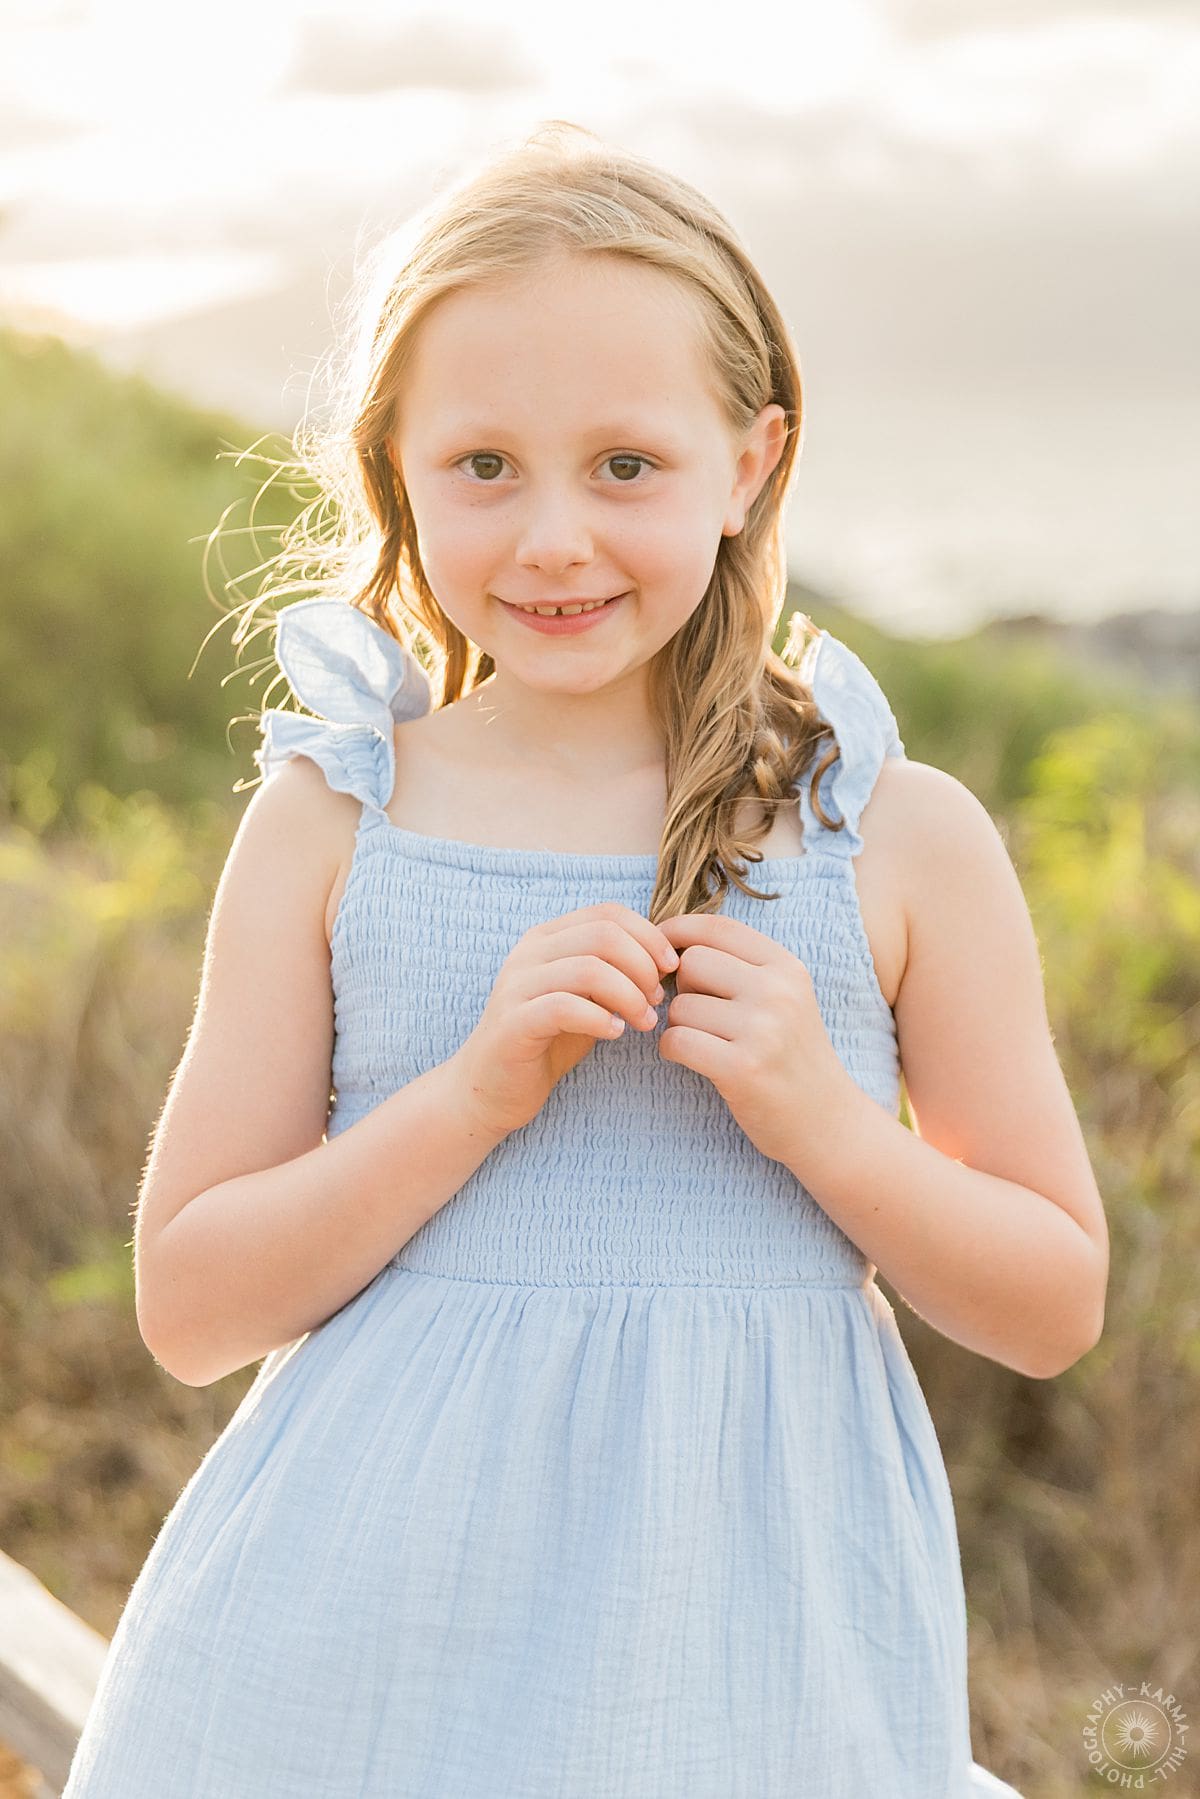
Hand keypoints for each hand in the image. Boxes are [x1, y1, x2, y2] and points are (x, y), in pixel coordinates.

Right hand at [450, 901, 678, 1137]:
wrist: (490, 1089)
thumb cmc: (547, 1041)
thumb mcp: (586, 998)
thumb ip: (614, 973)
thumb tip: (663, 958)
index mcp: (547, 939)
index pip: (607, 913)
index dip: (648, 936)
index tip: (671, 968)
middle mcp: (528, 953)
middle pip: (603, 935)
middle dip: (643, 966)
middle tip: (657, 1000)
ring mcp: (517, 986)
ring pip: (589, 968)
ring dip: (629, 995)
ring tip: (643, 1021)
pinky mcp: (513, 1023)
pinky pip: (564, 1007)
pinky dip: (600, 1018)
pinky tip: (615, 1034)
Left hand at [654, 910, 853, 1167]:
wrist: (827, 1121)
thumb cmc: (791, 1056)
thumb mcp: (784, 999)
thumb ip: (740, 967)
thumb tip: (671, 942)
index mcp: (787, 967)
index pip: (719, 927)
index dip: (679, 930)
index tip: (660, 948)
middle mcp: (778, 992)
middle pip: (693, 963)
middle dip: (682, 988)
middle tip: (699, 1015)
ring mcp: (762, 1030)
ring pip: (680, 1006)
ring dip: (678, 1025)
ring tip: (704, 1043)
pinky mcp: (742, 1068)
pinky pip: (676, 1040)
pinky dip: (672, 1050)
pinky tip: (690, 1060)